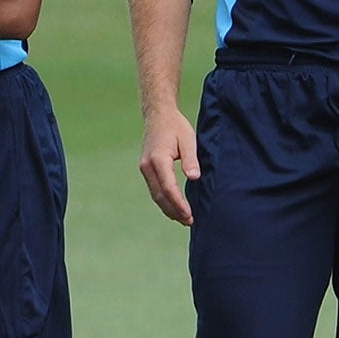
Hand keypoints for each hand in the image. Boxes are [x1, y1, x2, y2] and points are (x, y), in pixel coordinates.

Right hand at [138, 108, 199, 225]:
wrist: (158, 115)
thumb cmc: (176, 126)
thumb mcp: (188, 140)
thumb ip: (190, 159)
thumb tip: (194, 178)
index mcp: (158, 159)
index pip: (168, 188)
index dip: (179, 204)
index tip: (190, 215)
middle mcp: (147, 166)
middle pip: (160, 196)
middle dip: (174, 211)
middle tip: (190, 222)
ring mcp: (144, 168)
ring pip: (155, 195)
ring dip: (169, 208)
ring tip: (184, 219)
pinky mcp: (146, 170)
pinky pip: (154, 190)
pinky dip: (164, 201)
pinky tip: (174, 207)